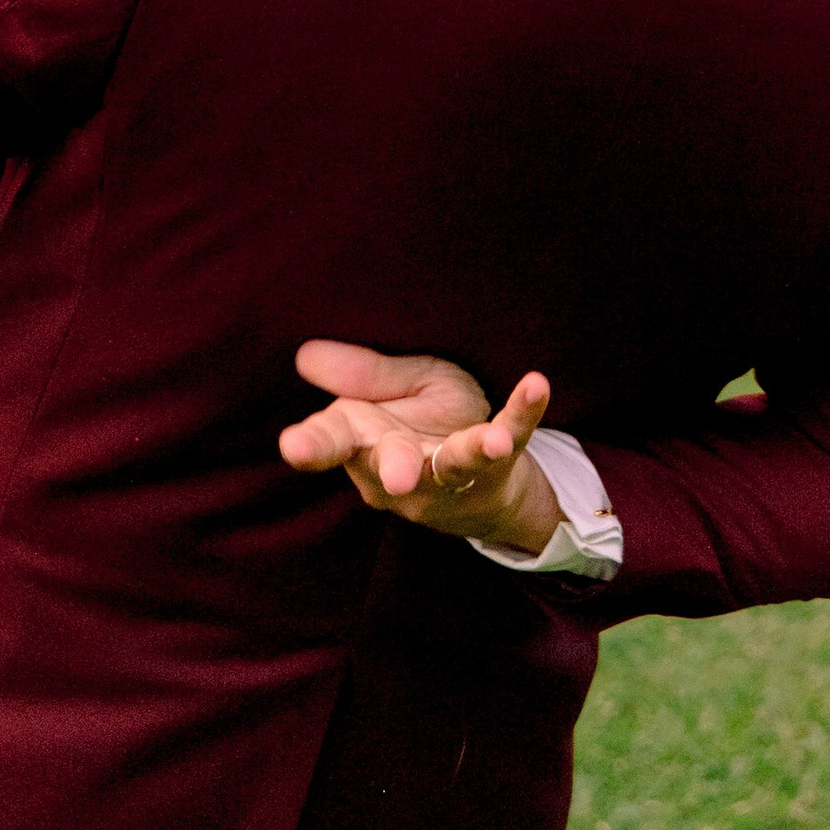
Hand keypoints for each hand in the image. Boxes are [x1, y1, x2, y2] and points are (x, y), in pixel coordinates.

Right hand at [278, 343, 558, 556]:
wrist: (481, 465)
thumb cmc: (421, 421)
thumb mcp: (390, 390)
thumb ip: (359, 376)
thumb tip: (304, 354)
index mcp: (362, 442)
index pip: (329, 443)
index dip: (310, 447)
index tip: (294, 448)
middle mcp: (403, 468)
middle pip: (393, 468)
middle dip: (397, 470)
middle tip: (399, 476)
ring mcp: (451, 471)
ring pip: (456, 465)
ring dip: (472, 453)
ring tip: (491, 441)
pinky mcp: (497, 462)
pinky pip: (512, 435)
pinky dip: (524, 411)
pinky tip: (535, 385)